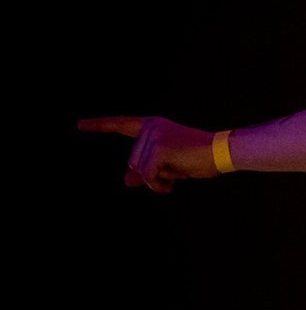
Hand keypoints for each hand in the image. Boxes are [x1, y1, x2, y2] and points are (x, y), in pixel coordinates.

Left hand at [77, 116, 216, 192]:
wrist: (221, 152)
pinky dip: (158, 184)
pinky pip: (148, 176)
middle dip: (151, 173)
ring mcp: (154, 137)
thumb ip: (146, 171)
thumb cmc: (198, 158)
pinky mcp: (159, 149)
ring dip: (156, 179)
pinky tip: (173, 182)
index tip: (79, 124)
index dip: (100, 125)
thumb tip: (127, 180)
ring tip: (177, 173)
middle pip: (132, 161)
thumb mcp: (168, 165)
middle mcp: (151, 127)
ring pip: (139, 170)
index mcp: (153, 125)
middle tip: (175, 170)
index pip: (121, 124)